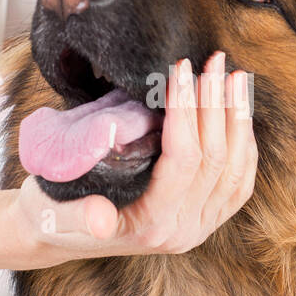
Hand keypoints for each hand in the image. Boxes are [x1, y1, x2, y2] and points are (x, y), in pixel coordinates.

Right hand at [11, 52, 256, 262]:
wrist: (58, 234)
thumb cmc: (53, 213)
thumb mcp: (51, 215)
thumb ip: (76, 217)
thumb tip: (99, 219)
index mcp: (150, 225)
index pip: (183, 160)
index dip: (187, 111)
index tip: (181, 69)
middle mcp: (183, 230)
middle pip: (215, 160)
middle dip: (216, 104)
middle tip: (213, 61)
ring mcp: (200, 226)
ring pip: (235, 168)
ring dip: (238, 118)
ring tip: (235, 75)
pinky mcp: (207, 218)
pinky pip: (239, 180)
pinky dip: (244, 143)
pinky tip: (239, 110)